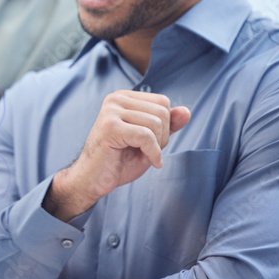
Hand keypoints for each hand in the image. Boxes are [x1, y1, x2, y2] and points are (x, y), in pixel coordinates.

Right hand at [44, 90, 189, 220]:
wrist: (92, 180)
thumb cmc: (119, 160)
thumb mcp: (151, 141)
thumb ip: (168, 125)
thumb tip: (186, 111)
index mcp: (124, 98)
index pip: (163, 102)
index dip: (165, 126)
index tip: (151, 143)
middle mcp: (115, 99)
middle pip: (162, 111)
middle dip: (162, 137)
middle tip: (147, 152)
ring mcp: (110, 111)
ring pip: (155, 124)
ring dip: (157, 146)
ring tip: (143, 156)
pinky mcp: (110, 127)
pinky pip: (146, 136)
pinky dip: (153, 153)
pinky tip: (148, 162)